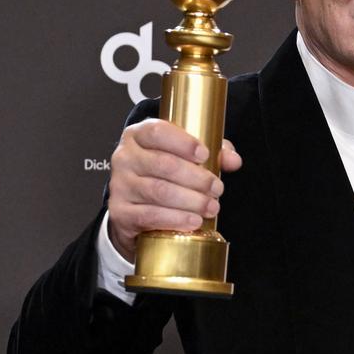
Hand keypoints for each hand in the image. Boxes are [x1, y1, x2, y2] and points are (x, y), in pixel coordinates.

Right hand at [104, 118, 242, 261]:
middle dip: (196, 178)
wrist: (135, 211)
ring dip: (191, 200)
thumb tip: (233, 160)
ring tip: (211, 207)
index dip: (183, 142)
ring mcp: (120, 185)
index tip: (205, 154)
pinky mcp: (121, 212)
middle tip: (217, 188)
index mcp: (137, 136)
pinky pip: (150, 215)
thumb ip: (212, 153)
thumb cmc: (162, 177)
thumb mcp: (184, 157)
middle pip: (164, 164)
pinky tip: (193, 221)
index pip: (157, 132)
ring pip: (159, 191)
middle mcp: (124, 158)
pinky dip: (176, 219)